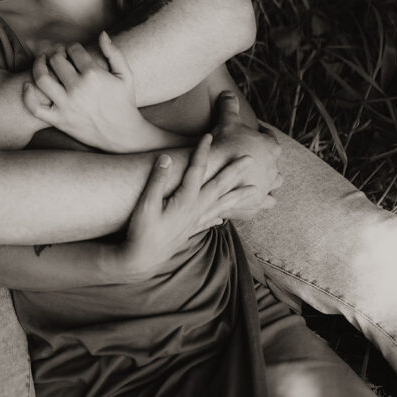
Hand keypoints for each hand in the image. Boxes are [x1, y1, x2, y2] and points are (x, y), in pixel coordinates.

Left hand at [22, 32, 154, 151]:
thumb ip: (113, 52)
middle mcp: (77, 89)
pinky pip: (35, 108)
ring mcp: (66, 105)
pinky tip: (27, 85)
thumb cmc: (124, 102)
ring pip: (41, 79)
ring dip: (38, 65)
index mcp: (93, 75)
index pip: (73, 51)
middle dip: (56, 53)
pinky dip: (27, 96)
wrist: (123, 134)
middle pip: (56, 60)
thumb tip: (102, 33)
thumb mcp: (125, 75)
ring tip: (41, 61)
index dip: (72, 47)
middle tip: (59, 55)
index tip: (74, 51)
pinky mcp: (59, 120)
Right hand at [116, 135, 257, 281]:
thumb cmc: (141, 231)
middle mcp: (195, 210)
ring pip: (223, 205)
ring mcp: (196, 221)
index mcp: (185, 200)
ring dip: (238, 195)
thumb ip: (157, 180)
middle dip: (234, 171)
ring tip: (254, 190)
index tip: (208, 137)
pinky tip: (225, 216)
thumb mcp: (146, 203)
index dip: (202, 152)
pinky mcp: (191, 230)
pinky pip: (212, 220)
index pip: (197, 170)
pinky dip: (222, 215)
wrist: (142, 259)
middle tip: (250, 159)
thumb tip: (166, 157)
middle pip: (219, 187)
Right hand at [203, 91, 282, 218]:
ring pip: (274, 185)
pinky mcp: (257, 204)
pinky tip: (251, 198)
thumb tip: (227, 92)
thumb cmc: (222, 146)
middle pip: (274, 163)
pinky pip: (263, 203)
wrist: (210, 174)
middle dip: (265, 161)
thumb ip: (229, 105)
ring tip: (257, 180)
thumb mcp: (226, 121)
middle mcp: (274, 169)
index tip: (251, 135)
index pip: (269, 138)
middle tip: (252, 158)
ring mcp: (267, 188)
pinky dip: (259, 200)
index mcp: (271, 148)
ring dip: (267, 182)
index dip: (260, 134)